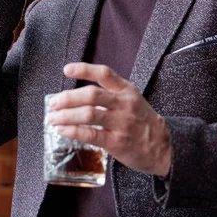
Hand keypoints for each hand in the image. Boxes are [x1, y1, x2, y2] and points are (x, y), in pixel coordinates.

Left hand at [47, 63, 171, 176]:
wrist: (162, 146)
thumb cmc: (142, 121)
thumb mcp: (132, 99)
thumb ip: (110, 94)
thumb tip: (77, 95)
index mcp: (127, 90)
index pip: (104, 73)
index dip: (84, 69)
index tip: (67, 70)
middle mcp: (124, 103)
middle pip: (92, 95)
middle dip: (68, 98)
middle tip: (53, 102)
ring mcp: (121, 123)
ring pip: (89, 114)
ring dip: (66, 116)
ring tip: (53, 118)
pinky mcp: (117, 142)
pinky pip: (90, 134)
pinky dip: (73, 131)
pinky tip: (63, 130)